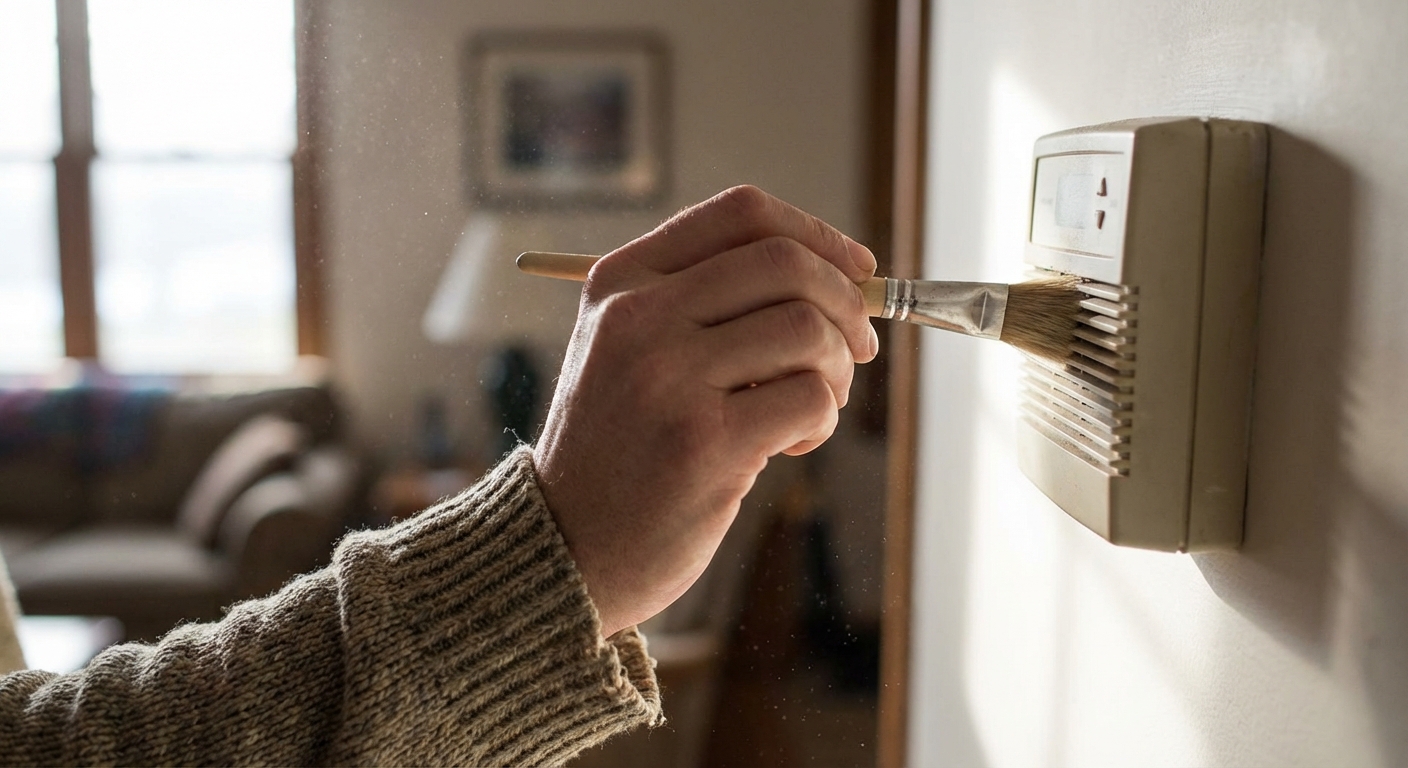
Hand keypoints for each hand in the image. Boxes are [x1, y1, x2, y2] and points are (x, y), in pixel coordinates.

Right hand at [531, 186, 877, 636]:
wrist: (562, 549)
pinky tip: (789, 446)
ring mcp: (668, 379)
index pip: (740, 215)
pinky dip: (822, 420)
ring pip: (807, 330)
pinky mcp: (704, 444)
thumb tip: (841, 277)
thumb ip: (708, 304)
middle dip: (846, 303)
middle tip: (859, 348)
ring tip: (814, 406)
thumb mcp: (629, 350)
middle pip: (785, 264)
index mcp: (620, 282)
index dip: (816, 234)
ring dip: (837, 369)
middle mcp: (638, 318)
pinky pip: (812, 399)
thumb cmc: (620, 446)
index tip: (857, 267)